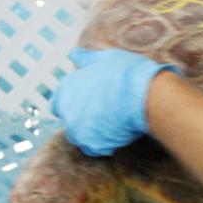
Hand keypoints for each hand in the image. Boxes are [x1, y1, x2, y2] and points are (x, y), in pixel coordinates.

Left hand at [52, 47, 177, 156]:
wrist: (144, 94)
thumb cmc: (126, 72)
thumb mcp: (104, 58)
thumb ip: (86, 59)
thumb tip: (75, 54)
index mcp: (65, 90)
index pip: (59, 103)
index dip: (75, 103)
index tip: (90, 102)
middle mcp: (66, 112)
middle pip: (70, 121)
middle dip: (83, 119)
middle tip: (105, 112)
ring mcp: (77, 131)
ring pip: (81, 137)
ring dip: (92, 132)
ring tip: (113, 122)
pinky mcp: (92, 145)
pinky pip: (95, 149)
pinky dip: (104, 144)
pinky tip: (117, 132)